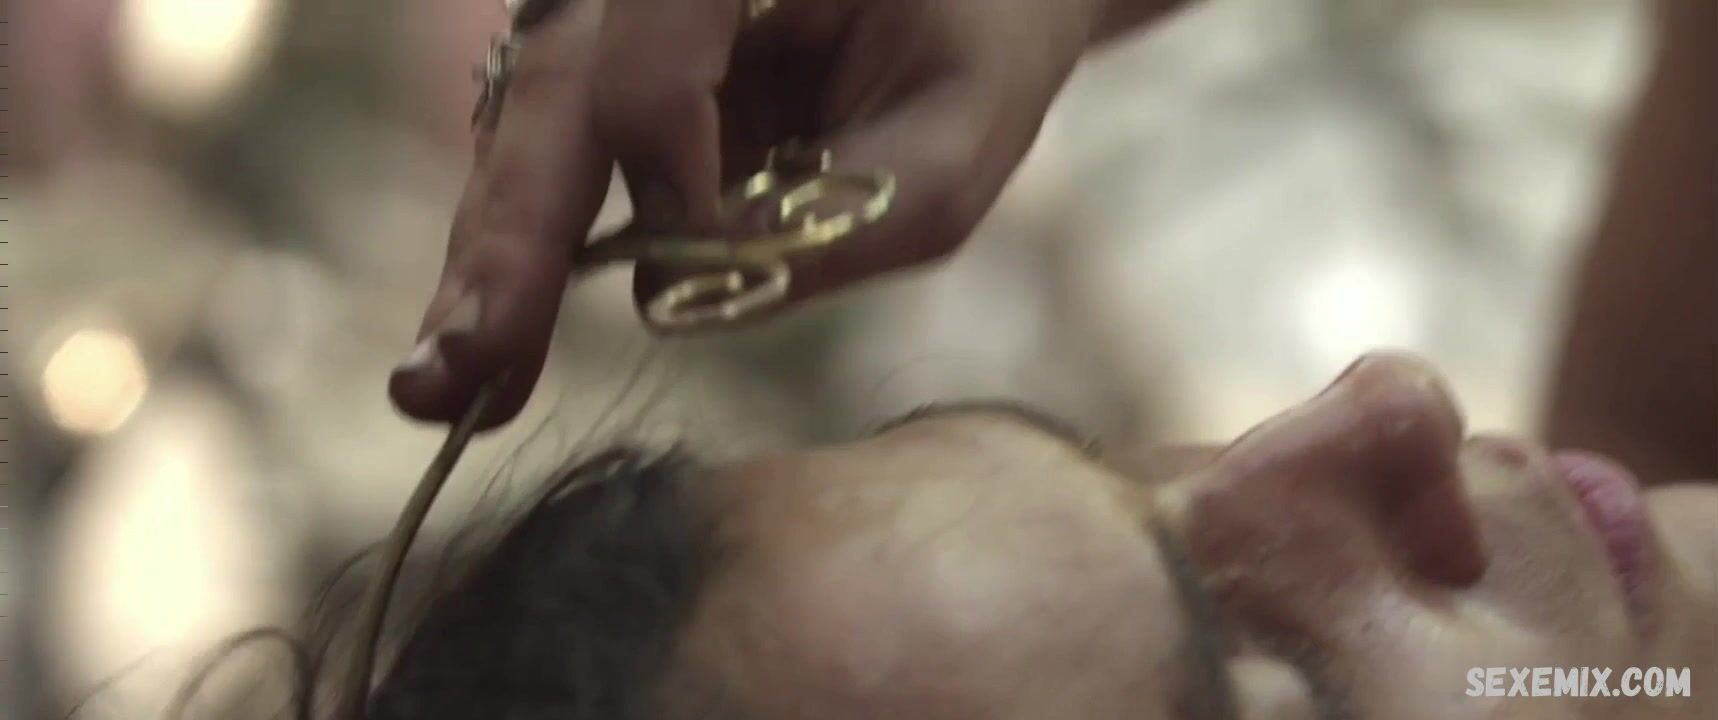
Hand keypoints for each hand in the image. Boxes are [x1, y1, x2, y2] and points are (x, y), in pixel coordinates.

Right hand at [388, 0, 1126, 429]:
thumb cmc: (978, 43)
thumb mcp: (956, 141)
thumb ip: (841, 225)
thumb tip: (666, 292)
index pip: (648, 64)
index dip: (662, 171)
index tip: (701, 255)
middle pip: (554, 92)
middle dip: (504, 242)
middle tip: (449, 375)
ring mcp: (612, 3)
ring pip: (528, 119)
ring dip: (491, 253)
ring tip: (447, 378)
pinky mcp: (603, 56)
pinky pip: (546, 140)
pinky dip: (522, 236)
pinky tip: (488, 326)